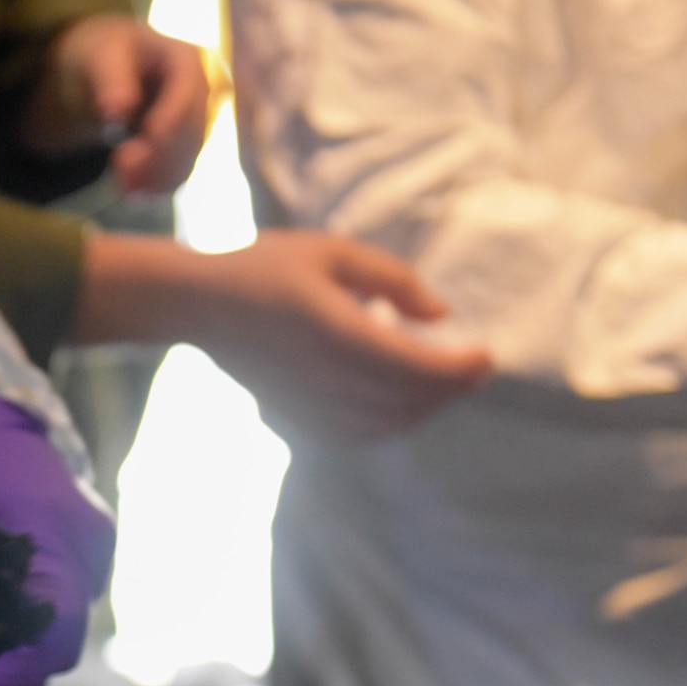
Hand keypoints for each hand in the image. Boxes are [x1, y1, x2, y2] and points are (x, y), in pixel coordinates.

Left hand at [21, 16, 209, 193]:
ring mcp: (194, 125)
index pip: (187, 99)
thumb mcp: (101, 56)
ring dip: (155, 180)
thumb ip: (111, 79)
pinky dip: (153, 190)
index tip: (143, 144)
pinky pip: (174, 177)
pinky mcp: (180, 151)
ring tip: (122, 187)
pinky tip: (130, 195)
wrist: (102, 71)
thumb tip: (117, 110)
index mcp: (187, 61)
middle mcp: (201, 95)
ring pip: (185, 162)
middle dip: (157, 158)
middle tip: (119, 166)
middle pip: (191, 136)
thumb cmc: (104, 54)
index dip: (168, 126)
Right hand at [184, 231, 494, 438]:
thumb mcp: (333, 251)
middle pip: (413, 402)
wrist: (200, 308)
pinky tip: (397, 403)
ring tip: (439, 382)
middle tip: (472, 366)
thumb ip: (394, 280)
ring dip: (424, 408)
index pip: (421, 369)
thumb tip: (441, 315)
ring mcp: (313, 407)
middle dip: (451, 388)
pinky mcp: (300, 421)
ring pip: (391, 424)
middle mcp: (330, 381)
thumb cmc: (266, 269)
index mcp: (341, 335)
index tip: (485, 354)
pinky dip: (392, 423)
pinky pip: (362, 434)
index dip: (462, 368)